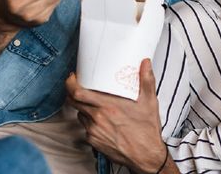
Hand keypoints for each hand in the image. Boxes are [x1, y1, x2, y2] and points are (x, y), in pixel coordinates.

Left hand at [66, 59, 167, 173]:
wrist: (146, 156)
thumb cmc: (147, 130)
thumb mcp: (149, 102)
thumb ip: (147, 80)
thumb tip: (146, 63)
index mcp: (108, 106)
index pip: (78, 93)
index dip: (70, 83)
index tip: (73, 77)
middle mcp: (98, 119)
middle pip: (73, 102)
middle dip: (73, 93)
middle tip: (79, 87)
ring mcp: (94, 131)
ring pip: (80, 115)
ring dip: (84, 108)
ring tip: (95, 105)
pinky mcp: (94, 142)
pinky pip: (86, 128)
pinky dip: (91, 122)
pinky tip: (103, 121)